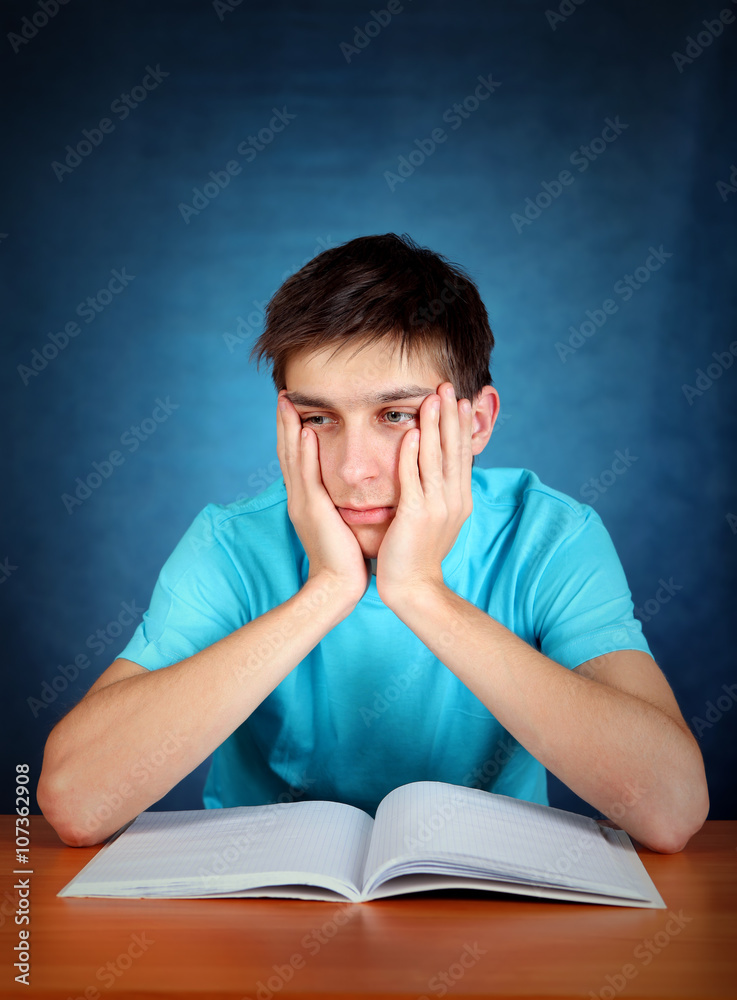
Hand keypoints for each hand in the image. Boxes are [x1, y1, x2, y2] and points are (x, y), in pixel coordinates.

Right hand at [276, 392, 369, 605]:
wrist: (337, 586)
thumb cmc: (345, 559)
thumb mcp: (339, 524)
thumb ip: (338, 505)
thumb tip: (347, 492)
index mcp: (305, 500)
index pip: (296, 459)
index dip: (293, 433)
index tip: (294, 409)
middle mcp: (299, 497)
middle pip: (288, 452)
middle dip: (284, 423)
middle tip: (282, 395)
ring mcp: (302, 502)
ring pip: (292, 458)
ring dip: (289, 428)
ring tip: (287, 402)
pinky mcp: (313, 510)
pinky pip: (308, 475)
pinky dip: (305, 452)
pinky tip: (306, 431)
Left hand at [375, 382, 473, 606]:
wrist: (413, 587)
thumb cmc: (418, 554)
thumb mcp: (437, 519)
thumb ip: (439, 493)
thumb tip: (439, 470)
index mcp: (459, 499)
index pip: (461, 455)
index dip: (460, 426)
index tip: (458, 399)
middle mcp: (453, 499)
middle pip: (453, 450)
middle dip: (450, 416)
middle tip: (448, 386)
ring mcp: (436, 507)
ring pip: (435, 457)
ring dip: (434, 425)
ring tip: (432, 398)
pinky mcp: (415, 514)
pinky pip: (413, 477)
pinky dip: (412, 453)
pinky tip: (410, 432)